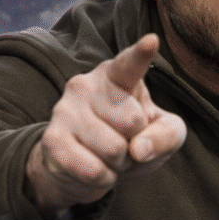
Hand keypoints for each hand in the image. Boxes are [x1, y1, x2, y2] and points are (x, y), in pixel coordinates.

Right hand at [25, 34, 186, 219]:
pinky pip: (93, 170)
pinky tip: (96, 169)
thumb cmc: (131, 138)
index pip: (130, 64)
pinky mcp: (52, 139)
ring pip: (114, 149)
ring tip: (109, 156)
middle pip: (132, 121)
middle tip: (124, 141)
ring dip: (119, 164)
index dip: (141, 53)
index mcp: (117, 75)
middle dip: (136, 142)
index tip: (153, 40)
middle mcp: (87, 84)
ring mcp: (65, 110)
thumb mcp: (164, 133)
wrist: (84, 167)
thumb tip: (138, 149)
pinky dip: (104, 179)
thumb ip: (166, 135)